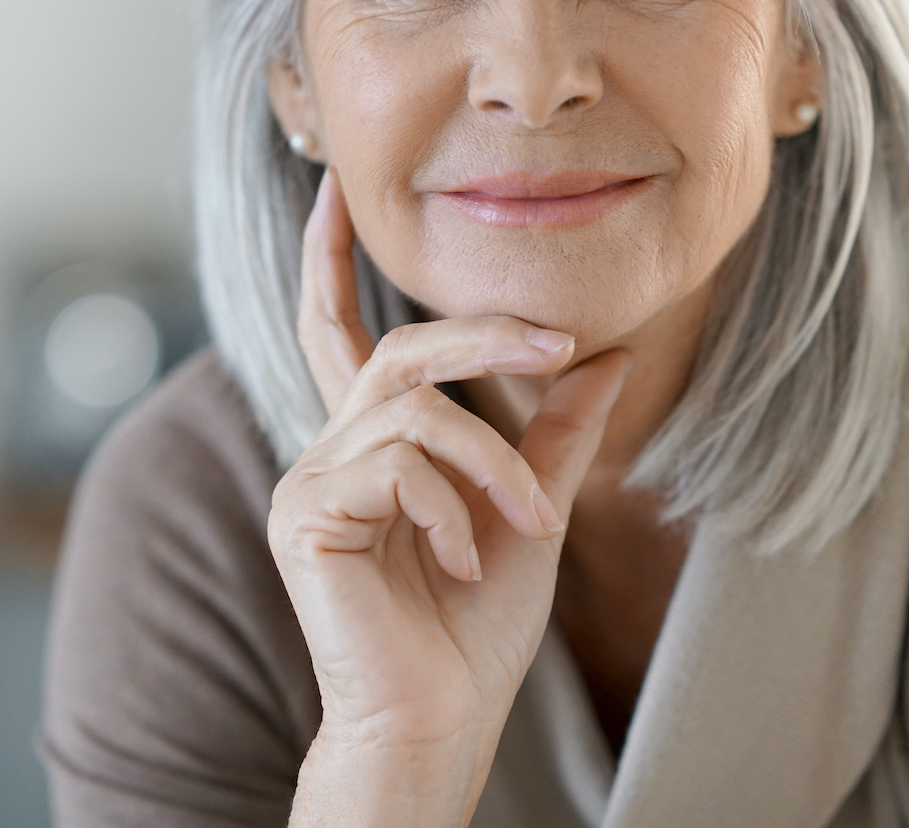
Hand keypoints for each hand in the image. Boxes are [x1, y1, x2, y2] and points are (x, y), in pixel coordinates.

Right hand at [269, 169, 630, 823]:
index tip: (333, 191)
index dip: (329, 260)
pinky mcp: (303, 514)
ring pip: (413, 409)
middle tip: (560, 343)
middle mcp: (331, 448)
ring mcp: (310, 480)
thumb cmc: (478, 623)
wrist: (442, 717)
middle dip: (483, 337)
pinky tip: (462, 561)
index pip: (341, 331)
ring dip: (493, 461)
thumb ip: (558, 432)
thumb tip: (606, 353)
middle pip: (399, 350)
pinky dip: (452, 507)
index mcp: (374, 441)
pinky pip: (396, 464)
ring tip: (528, 523)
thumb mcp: (532, 508)